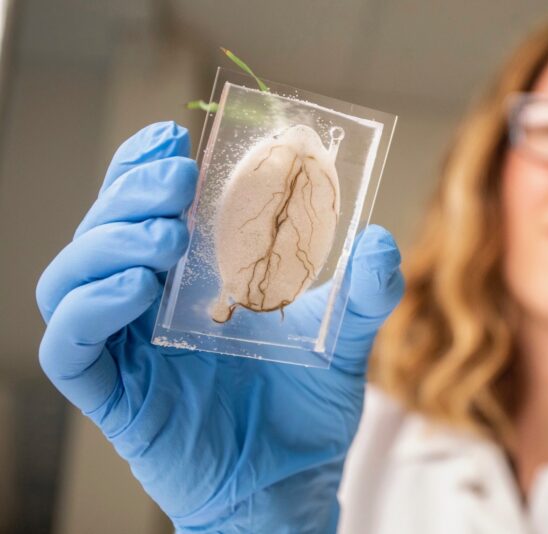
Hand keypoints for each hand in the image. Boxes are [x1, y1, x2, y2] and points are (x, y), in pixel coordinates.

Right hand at [35, 122, 404, 532]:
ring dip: (109, 242)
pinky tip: (139, 288)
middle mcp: (147, 308)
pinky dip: (91, 308)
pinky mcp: (114, 397)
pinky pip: (69, 347)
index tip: (173, 137)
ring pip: (71, 280)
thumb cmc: (305, 408)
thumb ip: (363, 293)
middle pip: (104, 233)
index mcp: (189, 282)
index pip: (146, 210)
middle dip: (129, 194)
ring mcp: (126, 351)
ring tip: (167, 233)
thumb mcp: (342, 340)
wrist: (293, 483)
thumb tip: (380, 239)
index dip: (144, 169)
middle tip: (177, 177)